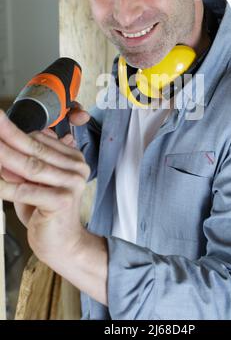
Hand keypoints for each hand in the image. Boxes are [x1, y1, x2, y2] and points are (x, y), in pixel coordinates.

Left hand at [2, 101, 89, 225]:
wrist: (63, 244)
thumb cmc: (46, 212)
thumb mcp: (33, 183)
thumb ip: (25, 164)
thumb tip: (5, 146)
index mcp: (73, 158)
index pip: (40, 139)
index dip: (14, 133)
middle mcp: (76, 167)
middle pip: (34, 148)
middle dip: (7, 136)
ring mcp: (72, 183)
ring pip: (30, 166)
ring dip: (3, 157)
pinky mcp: (62, 200)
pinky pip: (25, 190)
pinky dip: (4, 186)